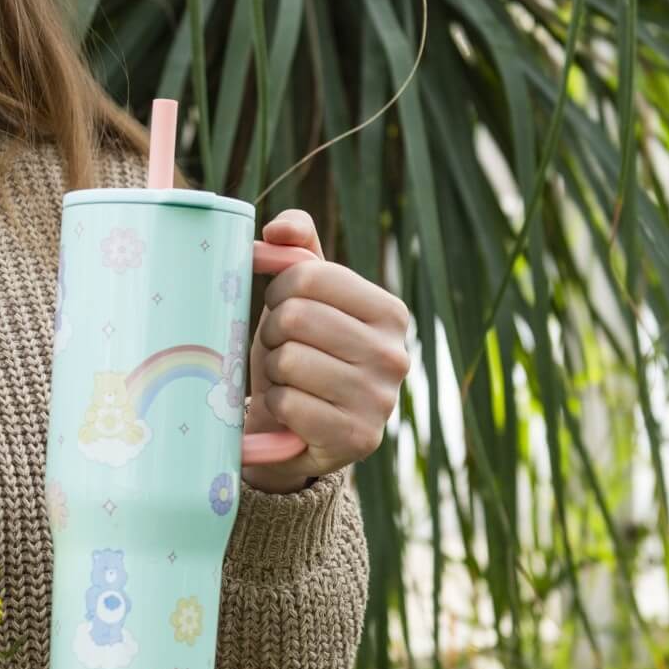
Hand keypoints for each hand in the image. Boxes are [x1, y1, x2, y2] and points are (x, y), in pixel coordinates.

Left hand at [241, 209, 412, 493]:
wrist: (296, 429)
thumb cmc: (299, 350)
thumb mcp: (301, 297)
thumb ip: (296, 248)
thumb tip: (277, 230)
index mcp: (390, 312)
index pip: (308, 274)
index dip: (278, 290)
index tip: (282, 308)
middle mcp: (395, 354)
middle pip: (294, 316)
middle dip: (273, 333)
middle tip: (283, 350)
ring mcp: (381, 400)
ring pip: (288, 360)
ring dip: (273, 371)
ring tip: (289, 380)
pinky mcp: (358, 438)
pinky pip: (288, 403)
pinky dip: (276, 406)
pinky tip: (293, 411)